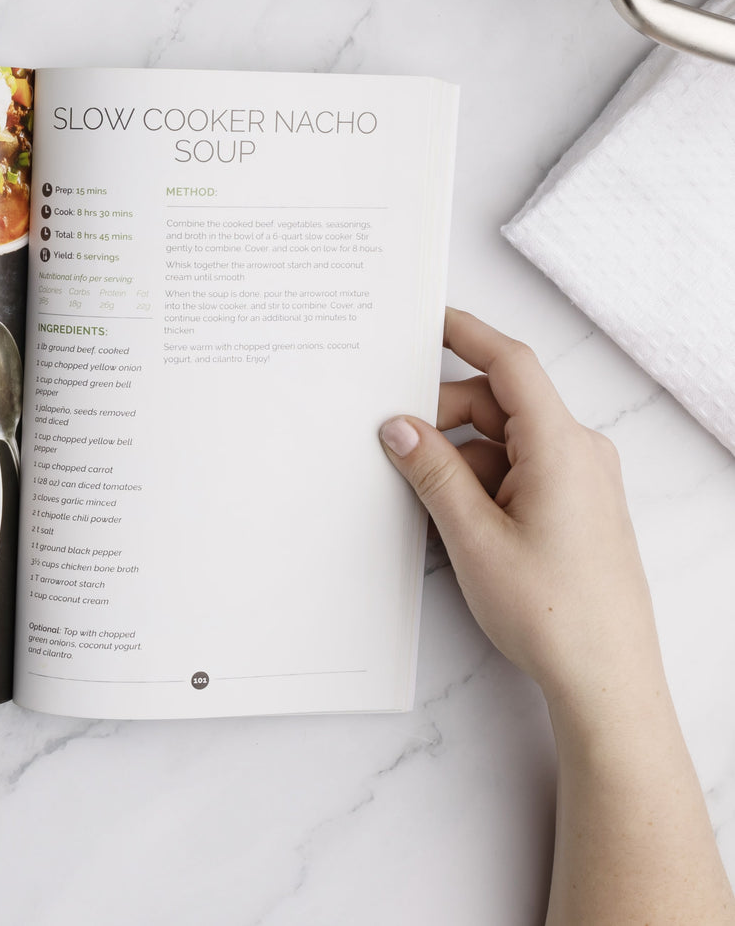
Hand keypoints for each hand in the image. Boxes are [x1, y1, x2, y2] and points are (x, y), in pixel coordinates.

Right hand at [378, 308, 659, 719]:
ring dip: (459, 457)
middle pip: (500, 404)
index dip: (466, 335)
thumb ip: (431, 472)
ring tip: (420, 495)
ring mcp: (581, 481)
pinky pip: (519, 471)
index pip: (511, 364)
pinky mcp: (576, 508)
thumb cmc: (554, 613)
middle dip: (444, 416)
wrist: (605, 678)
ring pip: (505, 441)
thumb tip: (399, 426)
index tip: (428, 319)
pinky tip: (450, 515)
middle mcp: (579, 453)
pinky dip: (480, 481)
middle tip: (393, 441)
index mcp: (561, 447)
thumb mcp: (473, 537)